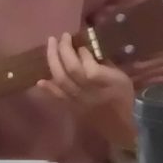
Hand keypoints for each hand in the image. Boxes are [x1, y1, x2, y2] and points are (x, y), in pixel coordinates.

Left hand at [33, 33, 136, 148]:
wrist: (118, 126)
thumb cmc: (123, 98)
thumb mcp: (122, 77)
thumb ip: (106, 64)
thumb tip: (91, 49)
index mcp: (104, 81)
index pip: (88, 64)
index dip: (81, 51)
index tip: (79, 39)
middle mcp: (88, 89)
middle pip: (71, 68)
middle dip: (64, 49)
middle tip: (63, 35)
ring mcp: (77, 99)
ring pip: (61, 79)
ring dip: (53, 59)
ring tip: (51, 44)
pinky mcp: (71, 106)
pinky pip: (57, 95)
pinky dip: (48, 87)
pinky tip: (40, 80)